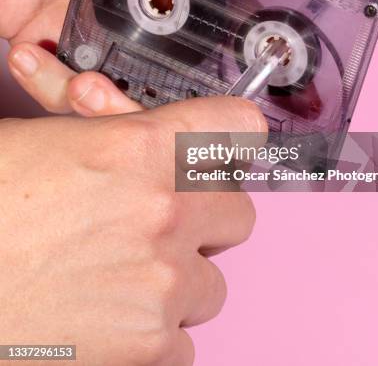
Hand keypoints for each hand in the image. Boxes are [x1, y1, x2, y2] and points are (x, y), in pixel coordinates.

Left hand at [0, 0, 246, 110]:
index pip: (205, 6)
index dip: (220, 44)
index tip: (225, 76)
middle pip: (168, 63)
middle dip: (163, 94)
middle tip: (140, 94)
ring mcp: (89, 21)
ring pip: (118, 86)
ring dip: (104, 104)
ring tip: (81, 84)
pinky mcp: (46, 38)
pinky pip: (62, 86)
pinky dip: (50, 88)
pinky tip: (27, 57)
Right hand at [0, 97, 265, 365]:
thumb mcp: (45, 141)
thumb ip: (113, 131)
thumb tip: (141, 125)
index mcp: (141, 147)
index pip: (240, 128)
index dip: (229, 139)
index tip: (220, 151)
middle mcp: (164, 212)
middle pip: (237, 212)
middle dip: (203, 218)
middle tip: (158, 220)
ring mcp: (161, 285)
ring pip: (211, 282)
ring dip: (176, 280)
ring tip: (119, 276)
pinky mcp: (148, 349)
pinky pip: (184, 341)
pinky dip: (155, 334)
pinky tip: (107, 318)